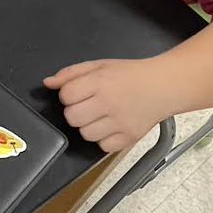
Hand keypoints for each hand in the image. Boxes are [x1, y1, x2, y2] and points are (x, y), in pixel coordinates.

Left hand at [44, 59, 171, 152]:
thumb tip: (48, 83)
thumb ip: (70, 74)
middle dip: (75, 111)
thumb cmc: (131, 75)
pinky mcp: (129, 138)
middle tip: (87, 105)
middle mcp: (110, 103)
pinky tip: (110, 126)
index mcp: (101, 82)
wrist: (163, 86)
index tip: (77, 93)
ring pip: (85, 134)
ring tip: (100, 115)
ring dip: (88, 126)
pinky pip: (103, 147)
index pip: (66, 96)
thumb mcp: (99, 65)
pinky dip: (103, 139)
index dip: (68, 95)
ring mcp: (120, 123)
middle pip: (72, 117)